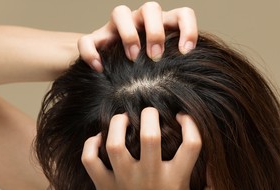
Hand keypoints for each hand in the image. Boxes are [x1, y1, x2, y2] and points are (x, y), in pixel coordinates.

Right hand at [78, 2, 197, 71]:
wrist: (113, 73)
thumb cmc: (147, 74)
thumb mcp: (164, 71)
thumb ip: (175, 71)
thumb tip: (190, 90)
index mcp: (163, 27)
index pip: (182, 15)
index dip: (188, 29)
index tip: (185, 52)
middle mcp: (140, 22)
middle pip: (151, 8)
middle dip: (155, 31)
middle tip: (156, 56)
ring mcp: (116, 28)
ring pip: (120, 12)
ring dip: (128, 34)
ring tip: (132, 57)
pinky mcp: (96, 39)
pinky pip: (88, 38)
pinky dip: (92, 51)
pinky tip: (99, 68)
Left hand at [81, 107, 214, 189]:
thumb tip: (214, 164)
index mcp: (176, 181)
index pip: (191, 143)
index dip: (191, 124)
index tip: (182, 118)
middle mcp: (150, 177)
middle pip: (150, 134)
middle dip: (151, 115)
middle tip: (150, 112)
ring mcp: (124, 181)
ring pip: (115, 143)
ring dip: (118, 124)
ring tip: (124, 119)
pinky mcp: (104, 186)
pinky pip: (90, 159)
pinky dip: (91, 145)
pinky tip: (99, 139)